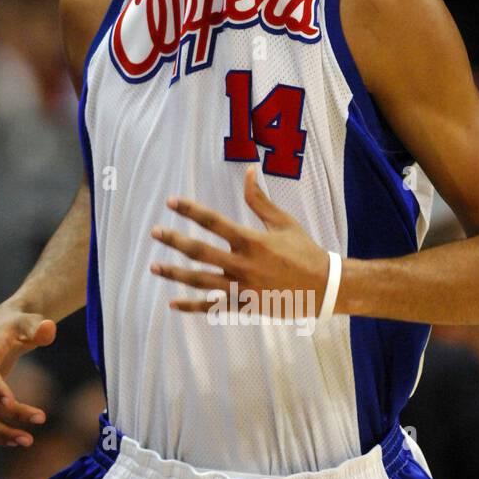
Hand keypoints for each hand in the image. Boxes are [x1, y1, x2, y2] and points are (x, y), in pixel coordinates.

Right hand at [0, 304, 55, 445]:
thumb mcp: (30, 321)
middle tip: (41, 419)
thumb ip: (39, 327)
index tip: (11, 402)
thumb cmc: (19, 324)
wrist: (0, 328)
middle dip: (10, 415)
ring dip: (1, 433)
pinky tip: (16, 442)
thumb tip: (49, 328)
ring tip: (28, 441)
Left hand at [149, 165, 330, 317]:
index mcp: (251, 241)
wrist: (324, 287)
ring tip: (154, 267)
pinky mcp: (245, 305)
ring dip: (175, 273)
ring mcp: (242, 287)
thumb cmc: (304, 251)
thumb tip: (249, 172)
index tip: (171, 202)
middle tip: (155, 232)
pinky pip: (213, 306)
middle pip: (201, 252)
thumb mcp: (283, 223)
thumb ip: (260, 200)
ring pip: (201, 281)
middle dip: (175, 241)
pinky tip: (173, 303)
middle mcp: (243, 264)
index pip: (214, 222)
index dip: (190, 211)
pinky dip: (192, 306)